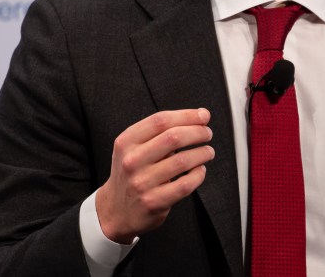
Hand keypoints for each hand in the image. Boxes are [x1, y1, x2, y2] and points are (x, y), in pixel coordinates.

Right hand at [94, 108, 214, 243]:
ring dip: (202, 153)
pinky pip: (185, 184)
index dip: (186, 115)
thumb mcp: (131, 148)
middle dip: (197, 132)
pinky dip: (198, 175)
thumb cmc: (131, 174)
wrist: (116, 210)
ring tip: (208, 151)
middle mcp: (132, 160)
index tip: (203, 115)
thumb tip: (195, 119)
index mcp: (126, 142)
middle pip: (173, 137)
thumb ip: (156, 134)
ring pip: (182, 161)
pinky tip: (200, 170)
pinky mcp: (154, 202)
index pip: (160, 120)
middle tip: (207, 133)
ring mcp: (142, 182)